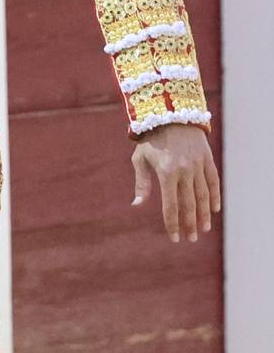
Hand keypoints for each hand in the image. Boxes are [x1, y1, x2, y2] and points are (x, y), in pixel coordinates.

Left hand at [131, 123, 219, 243]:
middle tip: (191, 238)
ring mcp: (198, 165)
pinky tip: (214, 209)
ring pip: (204, 195)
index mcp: (166, 173)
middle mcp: (184, 171)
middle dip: (190, 224)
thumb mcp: (140, 159)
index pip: (171, 206)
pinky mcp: (207, 159)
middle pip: (189, 204)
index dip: (172, 224)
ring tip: (203, 229)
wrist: (171, 114)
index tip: (175, 238)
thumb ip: (142, 183)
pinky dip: (215, 196)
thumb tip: (137, 205)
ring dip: (204, 214)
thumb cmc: (151, 139)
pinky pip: (213, 181)